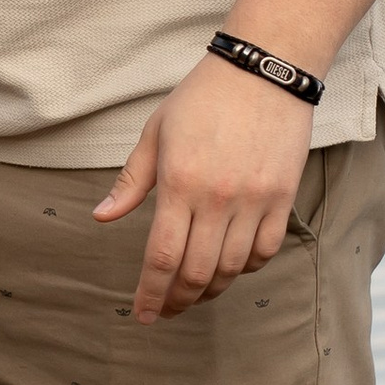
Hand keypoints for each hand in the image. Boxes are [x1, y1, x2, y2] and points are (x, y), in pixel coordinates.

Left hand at [95, 53, 313, 322]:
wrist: (265, 70)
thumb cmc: (202, 98)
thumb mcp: (156, 133)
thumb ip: (131, 182)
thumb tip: (102, 217)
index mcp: (179, 183)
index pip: (161, 257)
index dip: (150, 293)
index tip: (142, 314)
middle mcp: (218, 198)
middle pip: (197, 272)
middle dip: (177, 301)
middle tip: (165, 311)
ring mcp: (254, 200)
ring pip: (232, 268)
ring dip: (211, 289)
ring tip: (194, 293)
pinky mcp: (282, 197)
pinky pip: (265, 250)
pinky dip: (246, 267)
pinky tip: (231, 266)